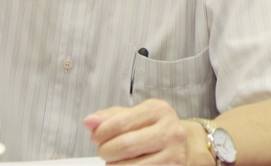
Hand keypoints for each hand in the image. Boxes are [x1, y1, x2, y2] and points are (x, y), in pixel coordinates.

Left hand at [83, 99, 197, 165]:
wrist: (181, 144)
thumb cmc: (152, 127)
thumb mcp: (134, 115)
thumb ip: (109, 117)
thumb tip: (89, 122)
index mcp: (158, 110)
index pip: (120, 123)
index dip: (101, 133)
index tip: (96, 138)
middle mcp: (170, 131)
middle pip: (125, 146)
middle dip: (106, 151)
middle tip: (105, 151)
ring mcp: (174, 154)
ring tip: (115, 160)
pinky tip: (127, 165)